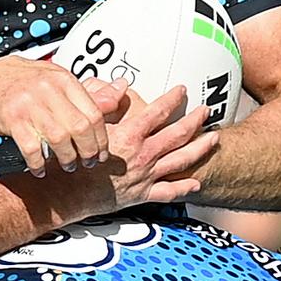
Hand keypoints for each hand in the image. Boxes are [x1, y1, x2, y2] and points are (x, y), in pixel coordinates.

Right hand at [0, 57, 126, 176]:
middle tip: (88, 163)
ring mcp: (29, 104)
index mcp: (64, 80)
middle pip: (81, 127)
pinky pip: (32, 148)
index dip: (102, 138)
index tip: (102, 152)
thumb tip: (122, 88)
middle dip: (88, 151)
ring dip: (67, 159)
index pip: (95, 113)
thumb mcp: (59, 81)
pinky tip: (41, 169)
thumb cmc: (25, 84)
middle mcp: (48, 89)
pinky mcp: (12, 119)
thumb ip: (89, 92)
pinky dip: (40, 163)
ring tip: (68, 166)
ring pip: (60, 138)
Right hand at [80, 85, 217, 211]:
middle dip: (195, 121)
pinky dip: (185, 188)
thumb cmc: (73, 158)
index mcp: (130, 136)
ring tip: (213, 139)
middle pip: (178, 135)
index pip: (158, 112)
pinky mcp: (142, 195)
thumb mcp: (88, 125)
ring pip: (181, 161)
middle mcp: (143, 155)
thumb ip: (106, 102)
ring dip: (200, 148)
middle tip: (206, 111)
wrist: (66, 193)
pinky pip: (169, 192)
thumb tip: (121, 85)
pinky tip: (196, 183)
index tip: (182, 90)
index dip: (173, 99)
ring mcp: (145, 176)